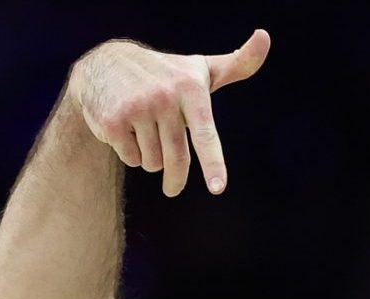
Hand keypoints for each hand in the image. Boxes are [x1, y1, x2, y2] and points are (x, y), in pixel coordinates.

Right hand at [66, 30, 270, 195]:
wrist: (105, 64)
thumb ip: (237, 64)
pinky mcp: (113, 122)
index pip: (205, 134)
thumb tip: (265, 36)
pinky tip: (125, 130)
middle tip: (173, 190)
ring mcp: (136, 108)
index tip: (217, 187)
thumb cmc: (165, 72)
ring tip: (144, 133)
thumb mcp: (199, 68)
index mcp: (190, 87)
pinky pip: (131, 159)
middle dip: (175, 180)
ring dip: (151, 158)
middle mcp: (164, 97)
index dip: (212, 163)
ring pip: (153, 162)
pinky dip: (130, 153)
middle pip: (177, 159)